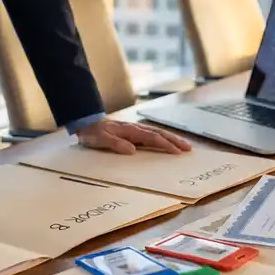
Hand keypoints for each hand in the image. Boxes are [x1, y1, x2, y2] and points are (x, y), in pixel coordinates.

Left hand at [77, 118, 191, 154]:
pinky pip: (152, 135)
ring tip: (184, 145)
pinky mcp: (133, 132)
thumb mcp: (101, 140)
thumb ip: (115, 144)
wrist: (85, 123)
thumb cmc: (93, 133)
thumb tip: (132, 150)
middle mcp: (136, 128)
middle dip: (175, 140)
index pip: (152, 138)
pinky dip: (163, 138)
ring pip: (158, 133)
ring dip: (171, 138)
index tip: (177, 152)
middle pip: (160, 133)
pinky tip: (167, 142)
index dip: (165, 145)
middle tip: (188, 148)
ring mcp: (135, 129)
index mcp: (130, 131)